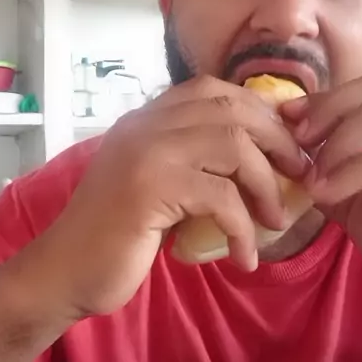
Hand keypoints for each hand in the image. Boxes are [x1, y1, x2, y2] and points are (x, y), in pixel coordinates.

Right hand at [54, 77, 304, 316]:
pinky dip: (244, 229)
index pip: (212, 89)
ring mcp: (146, 152)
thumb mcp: (154, 185)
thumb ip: (188, 161)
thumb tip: (256, 160)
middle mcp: (144, 125)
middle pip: (231, 108)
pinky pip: (221, 197)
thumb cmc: (114, 235)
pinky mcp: (150, 188)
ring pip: (233, 146)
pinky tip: (245, 256)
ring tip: (276, 219)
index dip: (258, 111)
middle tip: (298, 175)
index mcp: (144, 119)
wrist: (64, 272)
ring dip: (266, 185)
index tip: (283, 144)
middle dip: (276, 141)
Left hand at [282, 72, 361, 274]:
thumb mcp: (347, 182)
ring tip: (314, 178)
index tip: (290, 112)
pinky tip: (323, 194)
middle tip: (300, 138)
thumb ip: (326, 151)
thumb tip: (290, 119)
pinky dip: (347, 172)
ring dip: (337, 142)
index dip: (331, 95)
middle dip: (331, 108)